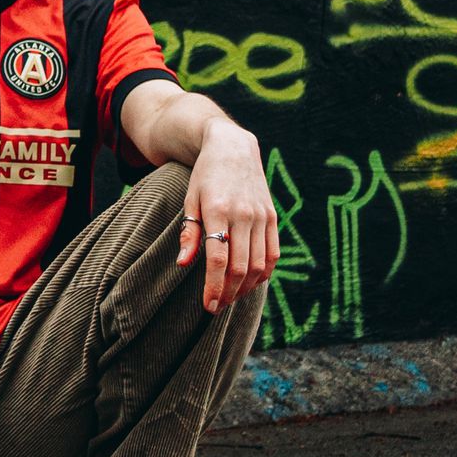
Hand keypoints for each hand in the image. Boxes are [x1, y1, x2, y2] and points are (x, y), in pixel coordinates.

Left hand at [174, 123, 278, 311]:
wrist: (233, 149)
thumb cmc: (205, 177)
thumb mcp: (190, 201)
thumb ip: (189, 233)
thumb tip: (183, 264)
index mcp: (218, 210)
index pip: (219, 259)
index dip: (214, 286)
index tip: (208, 305)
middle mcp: (244, 214)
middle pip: (240, 267)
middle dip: (229, 293)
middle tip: (217, 306)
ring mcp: (261, 216)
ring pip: (259, 264)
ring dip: (246, 287)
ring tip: (231, 297)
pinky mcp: (272, 218)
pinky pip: (273, 253)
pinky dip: (263, 273)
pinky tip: (250, 283)